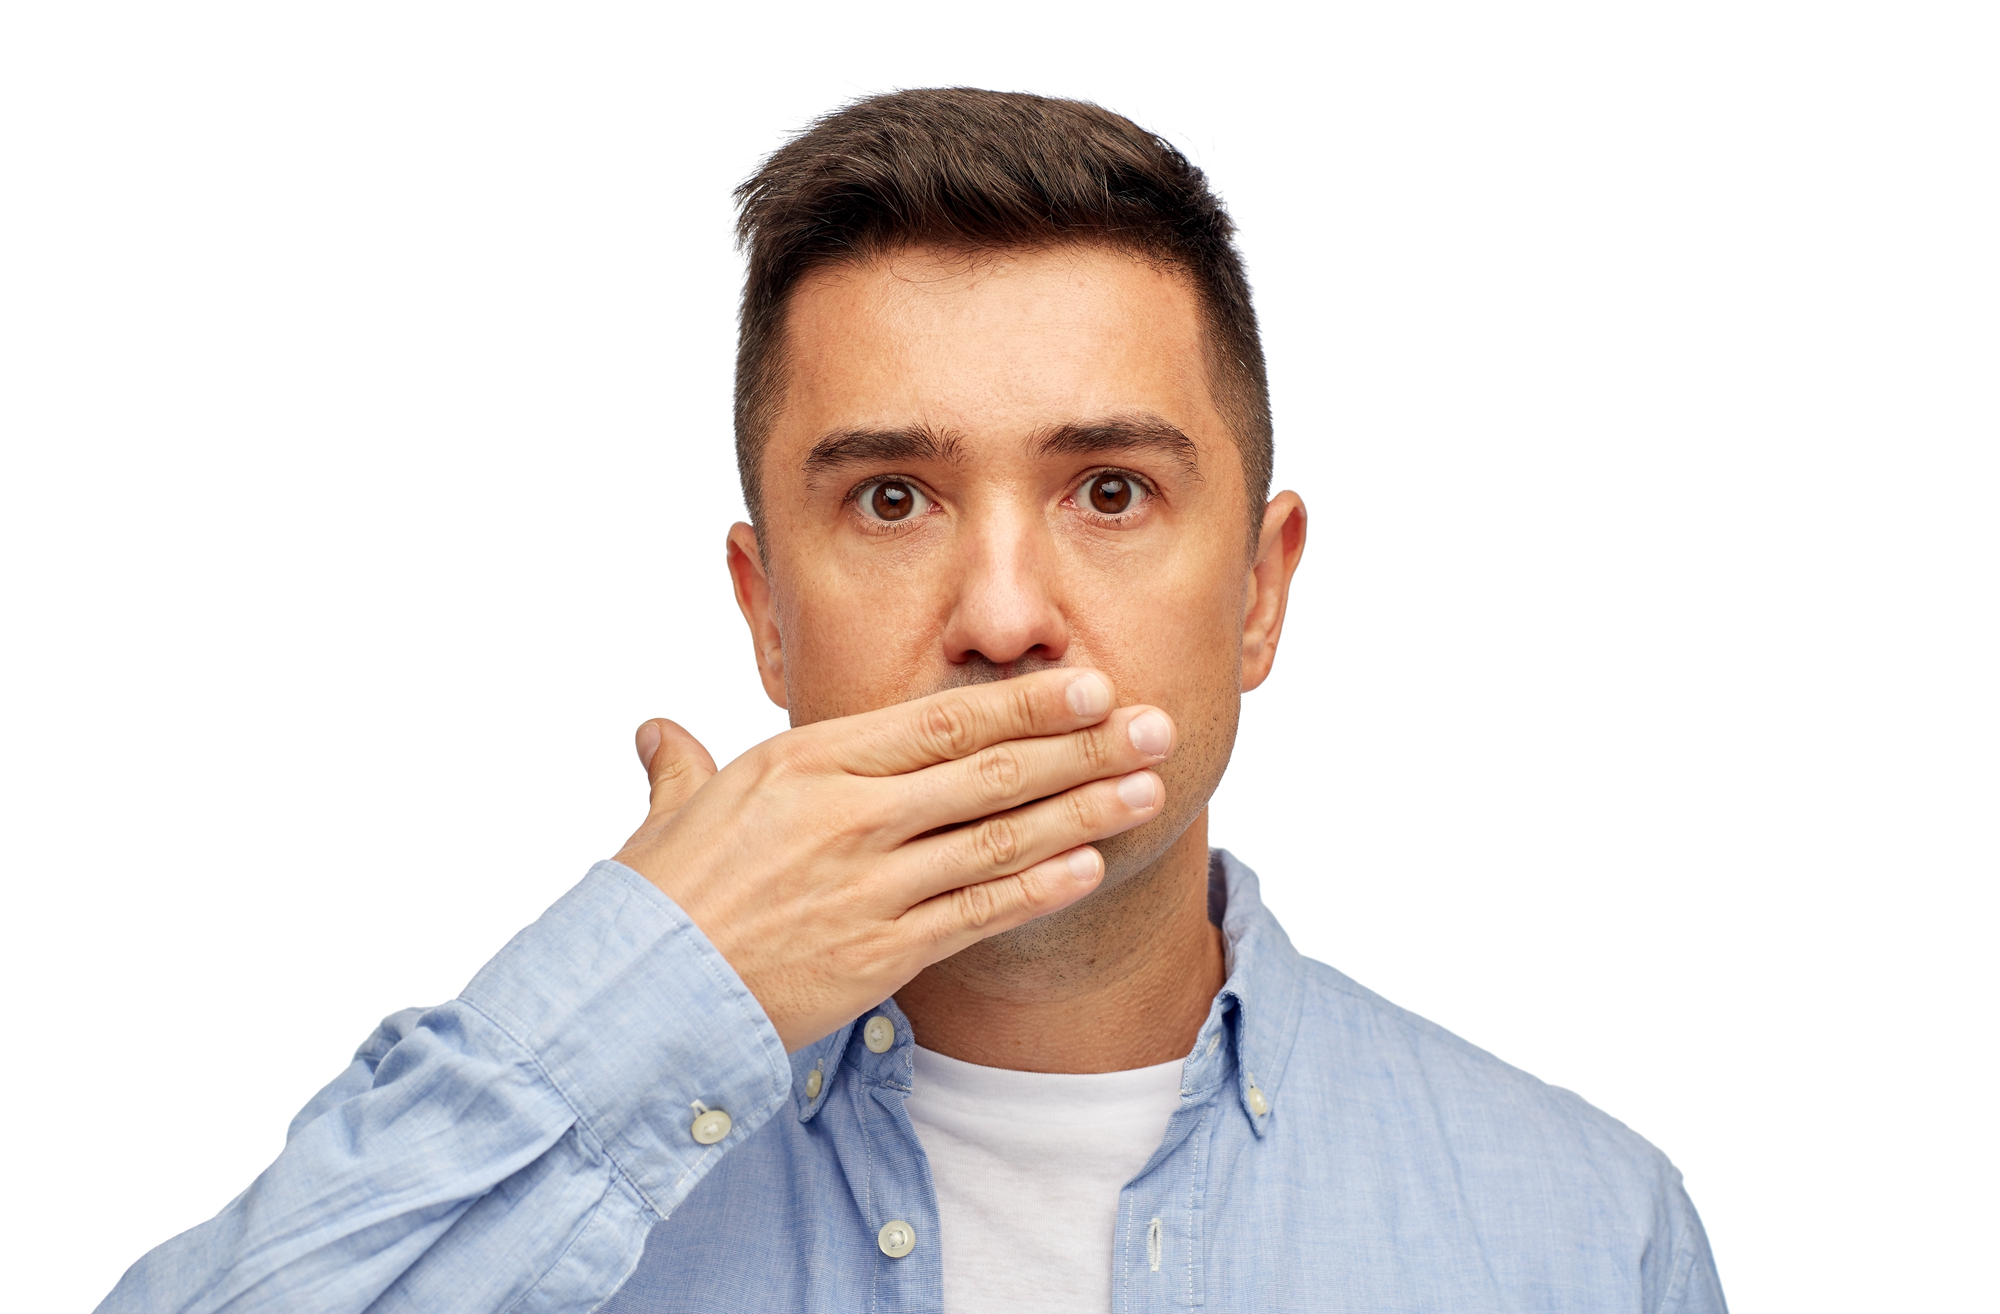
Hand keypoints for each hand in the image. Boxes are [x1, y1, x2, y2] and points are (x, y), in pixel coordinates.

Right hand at [612, 668, 1174, 1050]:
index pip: (940, 720)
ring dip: (1081, 812)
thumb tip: (658, 732)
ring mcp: (869, 886)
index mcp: (809, 762)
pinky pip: (975, 915)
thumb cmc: (656, 899)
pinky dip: (1037, 890)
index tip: (1090, 685)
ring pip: (997, 839)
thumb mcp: (674, 813)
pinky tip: (1090, 867)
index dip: (1025, 702)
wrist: (638, 996)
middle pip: (989, 771)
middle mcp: (849, 815)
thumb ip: (685, 766)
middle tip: (1155, 724)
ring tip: (1149, 789)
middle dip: (1083, 747)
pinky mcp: (880, 953)